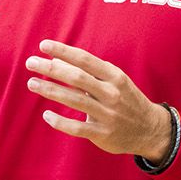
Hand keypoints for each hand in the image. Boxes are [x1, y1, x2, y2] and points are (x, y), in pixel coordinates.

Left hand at [25, 40, 172, 161]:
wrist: (150, 129)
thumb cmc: (126, 100)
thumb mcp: (114, 81)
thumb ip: (88, 72)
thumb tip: (56, 61)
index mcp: (114, 76)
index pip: (85, 59)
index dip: (63, 51)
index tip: (43, 45)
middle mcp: (111, 93)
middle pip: (77, 78)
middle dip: (51, 69)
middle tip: (31, 63)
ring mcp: (107, 114)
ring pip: (74, 100)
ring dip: (50, 90)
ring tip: (32, 83)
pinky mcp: (103, 134)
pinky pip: (77, 128)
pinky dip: (60, 121)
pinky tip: (46, 115)